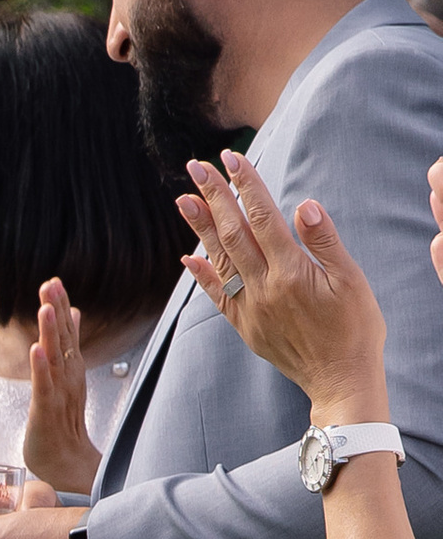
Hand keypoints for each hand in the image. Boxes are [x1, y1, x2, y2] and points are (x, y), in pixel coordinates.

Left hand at [25, 278, 98, 491]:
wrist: (66, 464)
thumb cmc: (61, 423)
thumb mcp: (64, 378)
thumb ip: (67, 346)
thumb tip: (71, 314)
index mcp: (70, 368)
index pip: (66, 332)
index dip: (60, 307)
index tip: (53, 282)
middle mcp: (68, 377)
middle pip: (63, 339)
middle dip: (57, 310)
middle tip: (51, 284)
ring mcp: (59, 394)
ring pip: (55, 358)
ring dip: (51, 333)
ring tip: (45, 308)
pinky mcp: (46, 412)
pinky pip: (44, 387)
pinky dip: (41, 368)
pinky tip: (36, 351)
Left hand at [180, 152, 388, 421]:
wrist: (341, 380)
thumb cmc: (355, 328)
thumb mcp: (351, 280)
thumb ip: (325, 241)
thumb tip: (304, 205)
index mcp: (291, 271)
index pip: (262, 218)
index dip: (245, 186)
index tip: (230, 159)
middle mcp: (264, 288)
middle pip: (233, 233)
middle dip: (214, 197)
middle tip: (196, 167)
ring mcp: (250, 308)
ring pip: (219, 261)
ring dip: (200, 229)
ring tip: (183, 200)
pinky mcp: (245, 327)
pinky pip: (217, 297)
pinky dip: (201, 275)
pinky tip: (187, 256)